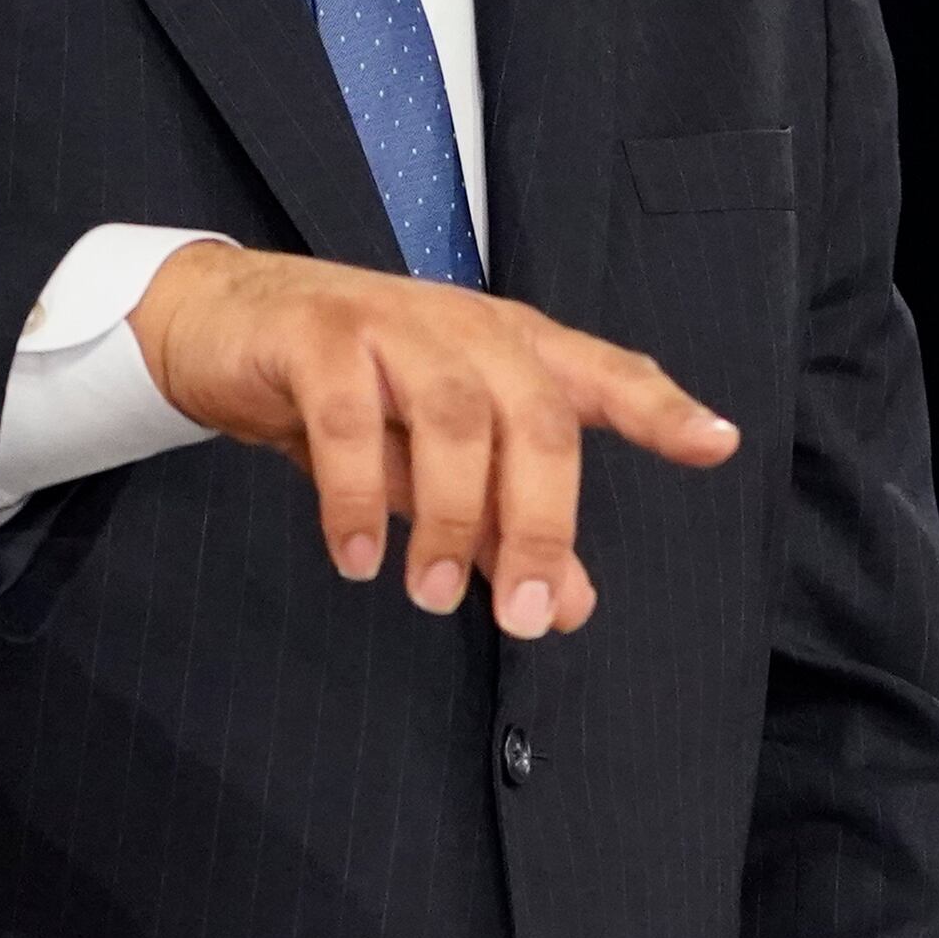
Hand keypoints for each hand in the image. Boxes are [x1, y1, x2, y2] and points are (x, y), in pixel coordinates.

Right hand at [129, 245, 735, 633]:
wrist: (222, 323)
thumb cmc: (351, 393)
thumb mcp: (432, 465)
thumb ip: (504, 527)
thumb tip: (569, 606)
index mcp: (511, 350)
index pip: (603, 375)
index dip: (660, 408)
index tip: (716, 444)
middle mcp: (466, 329)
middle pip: (535, 417)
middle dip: (538, 522)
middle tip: (521, 614)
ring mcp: (391, 324)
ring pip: (453, 415)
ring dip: (451, 516)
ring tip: (429, 594)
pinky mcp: (316, 336)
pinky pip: (347, 417)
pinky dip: (356, 493)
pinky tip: (359, 556)